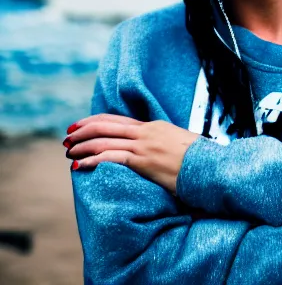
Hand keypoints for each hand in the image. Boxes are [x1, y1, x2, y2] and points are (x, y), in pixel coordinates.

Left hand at [63, 114, 200, 194]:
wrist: (210, 165)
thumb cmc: (198, 158)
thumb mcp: (179, 143)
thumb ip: (164, 142)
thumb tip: (157, 149)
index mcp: (154, 126)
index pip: (119, 119)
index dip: (97, 121)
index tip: (83, 124)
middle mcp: (146, 132)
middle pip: (107, 125)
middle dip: (84, 129)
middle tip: (69, 135)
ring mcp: (144, 145)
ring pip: (104, 140)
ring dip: (83, 146)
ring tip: (69, 152)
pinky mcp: (143, 161)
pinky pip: (111, 157)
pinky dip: (92, 160)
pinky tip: (80, 165)